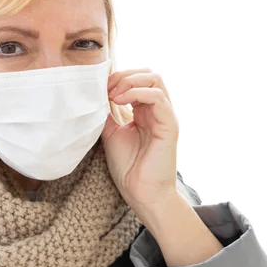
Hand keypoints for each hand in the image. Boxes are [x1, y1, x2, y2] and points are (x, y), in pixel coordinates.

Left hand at [101, 68, 179, 214]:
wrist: (140, 192)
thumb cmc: (128, 167)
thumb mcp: (111, 132)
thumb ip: (108, 113)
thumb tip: (96, 95)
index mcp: (145, 111)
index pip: (137, 79)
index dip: (117, 78)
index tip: (99, 88)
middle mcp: (157, 110)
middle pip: (148, 73)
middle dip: (124, 75)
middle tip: (106, 88)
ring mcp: (165, 115)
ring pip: (155, 78)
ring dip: (129, 80)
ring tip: (113, 94)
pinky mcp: (169, 124)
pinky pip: (157, 96)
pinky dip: (136, 92)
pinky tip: (120, 100)